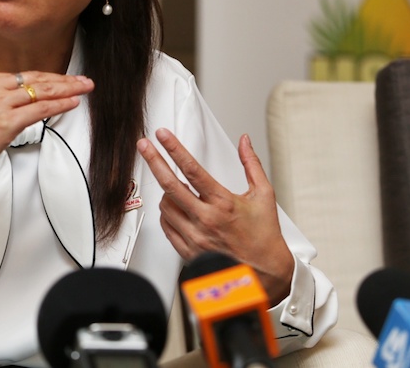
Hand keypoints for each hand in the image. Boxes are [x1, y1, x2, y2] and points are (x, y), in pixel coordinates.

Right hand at [0, 71, 93, 210]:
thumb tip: (26, 95)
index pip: (23, 75)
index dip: (48, 78)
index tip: (64, 79)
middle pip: (34, 80)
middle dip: (63, 80)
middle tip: (82, 81)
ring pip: (41, 92)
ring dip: (67, 90)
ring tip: (84, 88)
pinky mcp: (6, 121)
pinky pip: (40, 110)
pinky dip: (59, 105)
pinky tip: (72, 102)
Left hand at [136, 128, 293, 303]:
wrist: (265, 274)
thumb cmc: (264, 237)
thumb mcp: (263, 195)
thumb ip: (251, 165)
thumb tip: (244, 142)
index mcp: (223, 204)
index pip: (192, 170)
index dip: (174, 149)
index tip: (163, 136)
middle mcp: (206, 220)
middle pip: (169, 185)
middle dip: (153, 160)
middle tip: (144, 146)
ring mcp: (195, 237)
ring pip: (165, 206)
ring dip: (166, 192)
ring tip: (176, 188)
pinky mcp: (188, 252)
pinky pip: (166, 226)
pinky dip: (167, 214)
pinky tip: (176, 209)